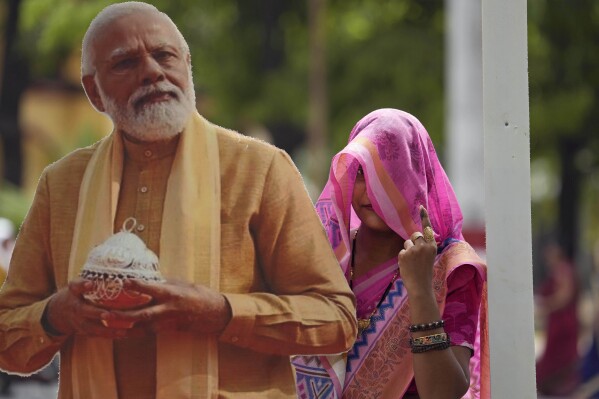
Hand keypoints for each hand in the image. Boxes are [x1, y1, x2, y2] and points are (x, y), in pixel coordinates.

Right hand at [44, 278, 128, 338]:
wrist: (59, 313)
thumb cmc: (77, 293)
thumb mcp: (78, 283)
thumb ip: (92, 277)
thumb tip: (117, 263)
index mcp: (74, 291)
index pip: (76, 286)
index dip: (83, 285)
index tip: (91, 283)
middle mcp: (75, 306)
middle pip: (85, 311)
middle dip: (97, 313)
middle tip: (109, 314)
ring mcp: (79, 320)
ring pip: (92, 327)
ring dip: (108, 329)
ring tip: (123, 330)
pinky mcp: (84, 330)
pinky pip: (98, 334)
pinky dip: (111, 335)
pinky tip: (124, 334)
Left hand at [102, 279, 231, 333]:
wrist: (213, 314)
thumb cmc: (199, 295)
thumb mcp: (182, 284)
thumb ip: (164, 283)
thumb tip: (147, 278)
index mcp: (172, 294)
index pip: (151, 289)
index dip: (136, 286)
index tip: (123, 282)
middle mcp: (168, 309)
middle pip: (141, 314)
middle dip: (122, 315)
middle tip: (105, 313)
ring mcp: (167, 322)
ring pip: (141, 326)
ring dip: (123, 325)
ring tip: (106, 323)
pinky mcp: (166, 330)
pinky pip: (146, 331)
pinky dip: (133, 331)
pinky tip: (120, 330)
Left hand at [398, 206, 437, 295]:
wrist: (420, 286)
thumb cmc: (425, 273)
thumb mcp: (429, 258)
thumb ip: (424, 247)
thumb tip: (415, 238)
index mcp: (432, 246)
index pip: (427, 229)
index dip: (424, 217)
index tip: (421, 206)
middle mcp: (424, 245)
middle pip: (415, 235)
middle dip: (413, 242)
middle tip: (416, 256)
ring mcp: (413, 250)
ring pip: (407, 243)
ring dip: (408, 251)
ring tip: (413, 263)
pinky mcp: (404, 254)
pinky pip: (402, 252)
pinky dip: (403, 258)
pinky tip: (408, 266)